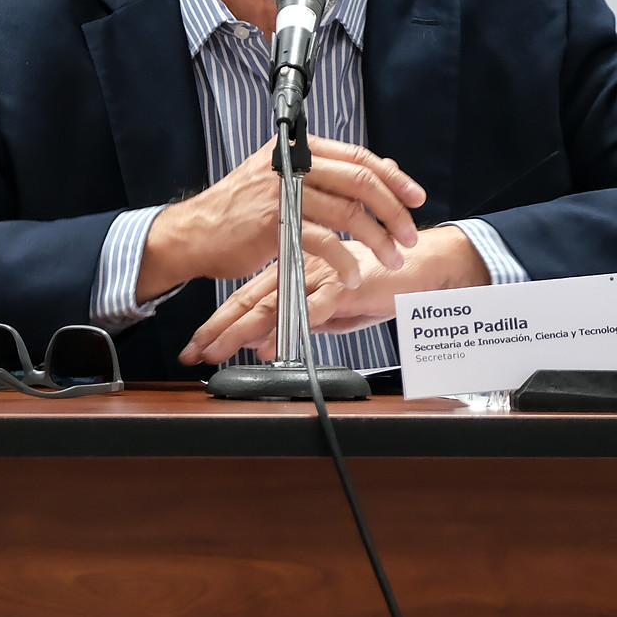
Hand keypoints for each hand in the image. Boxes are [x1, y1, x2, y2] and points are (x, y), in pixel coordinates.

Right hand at [137, 136, 425, 302]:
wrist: (196, 232)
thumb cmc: (241, 209)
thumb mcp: (285, 180)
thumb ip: (331, 175)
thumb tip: (384, 168)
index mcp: (299, 150)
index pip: (359, 158)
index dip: (394, 178)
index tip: (416, 198)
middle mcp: (292, 164)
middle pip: (361, 182)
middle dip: (393, 211)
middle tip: (409, 236)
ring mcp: (283, 192)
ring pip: (348, 213)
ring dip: (377, 240)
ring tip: (392, 259)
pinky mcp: (275, 223)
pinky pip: (324, 242)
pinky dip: (344, 262)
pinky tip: (354, 275)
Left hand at [180, 224, 490, 364]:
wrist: (422, 264)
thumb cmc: (381, 281)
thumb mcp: (334, 306)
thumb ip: (301, 319)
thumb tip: (267, 344)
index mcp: (296, 271)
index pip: (249, 297)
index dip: (221, 321)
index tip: (198, 345)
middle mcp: (302, 270)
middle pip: (251, 301)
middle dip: (218, 329)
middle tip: (193, 352)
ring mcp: (321, 276)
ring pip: (273, 305)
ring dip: (242, 331)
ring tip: (219, 352)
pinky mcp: (346, 285)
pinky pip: (313, 308)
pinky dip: (291, 327)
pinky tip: (271, 345)